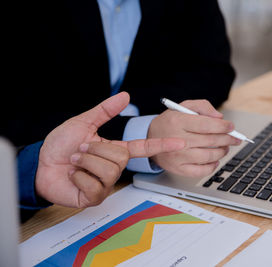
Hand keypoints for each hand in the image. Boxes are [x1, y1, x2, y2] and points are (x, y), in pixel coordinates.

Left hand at [35, 92, 184, 207]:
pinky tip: (72, 176)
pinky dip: (78, 176)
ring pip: (109, 170)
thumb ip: (105, 110)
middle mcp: (114, 167)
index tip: (180, 142)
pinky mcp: (94, 197)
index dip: (162, 144)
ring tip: (75, 161)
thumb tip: (125, 95)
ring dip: (85, 162)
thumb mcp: (83, 123)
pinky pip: (94, 185)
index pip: (143, 147)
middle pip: (120, 157)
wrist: (39, 164)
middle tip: (79, 150)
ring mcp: (105, 184)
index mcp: (115, 150)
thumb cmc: (60, 145)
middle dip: (94, 149)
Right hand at [148, 99, 240, 177]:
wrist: (151, 139)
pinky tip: (215, 160)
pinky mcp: (178, 169)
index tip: (231, 127)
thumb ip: (202, 107)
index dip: (223, 126)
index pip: (207, 125)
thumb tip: (219, 117)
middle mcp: (177, 140)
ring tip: (225, 147)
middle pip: (211, 141)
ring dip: (222, 151)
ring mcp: (178, 157)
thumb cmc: (170, 123)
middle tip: (235, 138)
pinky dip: (212, 166)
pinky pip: (201, 171)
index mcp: (178, 122)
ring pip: (209, 156)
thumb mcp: (183, 107)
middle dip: (228, 139)